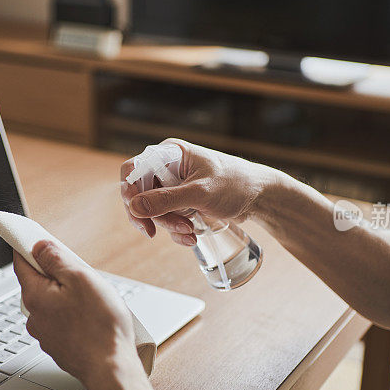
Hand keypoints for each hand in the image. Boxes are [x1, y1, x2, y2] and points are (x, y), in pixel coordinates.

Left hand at [12, 241, 137, 386]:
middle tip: (80, 273)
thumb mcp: (81, 278)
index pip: (21, 263)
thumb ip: (56, 259)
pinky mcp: (58, 346)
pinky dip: (71, 315)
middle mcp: (34, 316)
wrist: (110, 368)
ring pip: (50, 304)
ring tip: (91, 300)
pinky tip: (91, 318)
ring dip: (65, 296)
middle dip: (54, 274)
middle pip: (38, 283)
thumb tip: (38, 246)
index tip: (30, 237)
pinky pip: (60, 321)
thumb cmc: (100, 325)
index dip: (25, 246)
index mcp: (35, 296)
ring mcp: (45, 334)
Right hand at [120, 139, 277, 245]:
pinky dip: (176, 230)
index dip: (129, 192)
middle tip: (172, 230)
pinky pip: (166, 218)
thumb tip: (134, 206)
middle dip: (156, 216)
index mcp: (170, 154)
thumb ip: (166, 200)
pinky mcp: (181, 200)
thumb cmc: (236, 185)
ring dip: (169, 225)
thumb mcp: (200, 193)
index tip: (137, 212)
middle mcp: (168, 167)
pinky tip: (192, 236)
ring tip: (191, 232)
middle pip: (141, 194)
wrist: (260, 197)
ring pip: (154, 210)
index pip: (133, 169)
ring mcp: (174, 185)